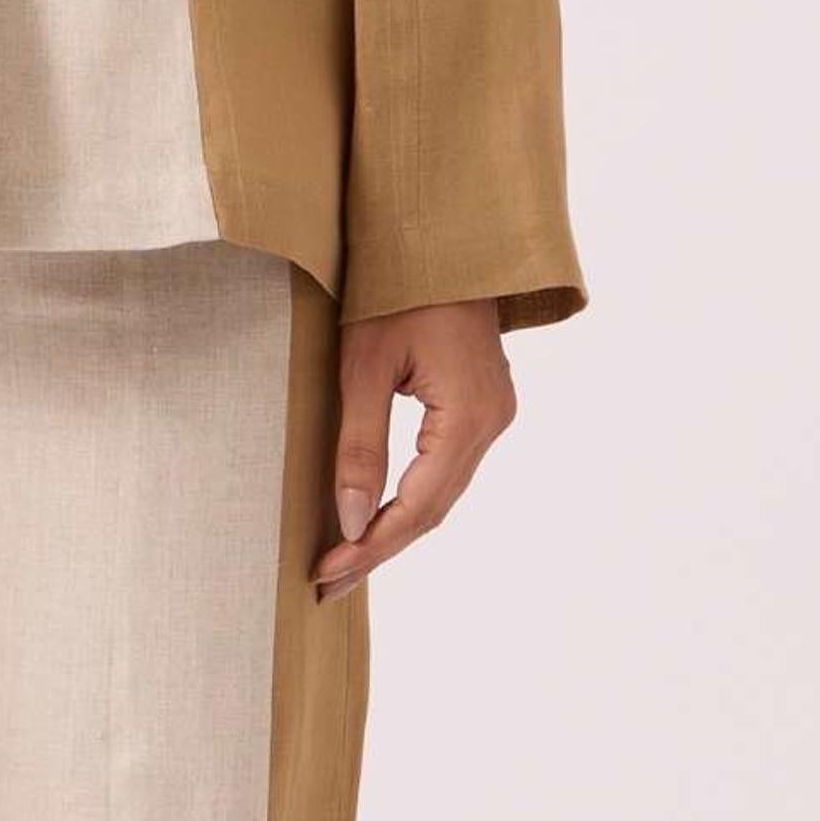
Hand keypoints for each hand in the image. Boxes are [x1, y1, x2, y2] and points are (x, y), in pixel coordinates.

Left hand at [314, 299, 513, 599]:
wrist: (442, 238)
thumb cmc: (395, 289)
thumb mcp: (363, 366)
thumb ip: (359, 446)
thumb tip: (352, 521)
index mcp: (469, 414)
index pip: (418, 505)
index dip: (372, 545)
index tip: (326, 572)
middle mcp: (492, 422)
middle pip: (434, 509)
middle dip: (379, 548)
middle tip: (326, 582)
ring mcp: (493, 414)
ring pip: (442, 493)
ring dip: (394, 528)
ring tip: (344, 561)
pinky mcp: (482, 406)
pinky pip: (447, 469)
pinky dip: (411, 498)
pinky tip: (377, 516)